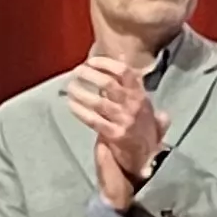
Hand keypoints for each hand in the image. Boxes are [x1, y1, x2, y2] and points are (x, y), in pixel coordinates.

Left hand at [63, 57, 166, 206]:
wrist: (146, 157)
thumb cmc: (142, 128)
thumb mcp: (143, 103)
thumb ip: (133, 83)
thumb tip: (123, 58)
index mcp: (141, 96)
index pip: (125, 72)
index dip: (106, 63)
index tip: (91, 60)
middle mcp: (134, 106)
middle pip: (108, 83)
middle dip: (89, 74)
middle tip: (76, 71)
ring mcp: (124, 120)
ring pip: (98, 101)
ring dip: (81, 91)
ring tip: (70, 86)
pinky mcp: (114, 134)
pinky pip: (93, 119)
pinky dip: (80, 110)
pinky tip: (70, 104)